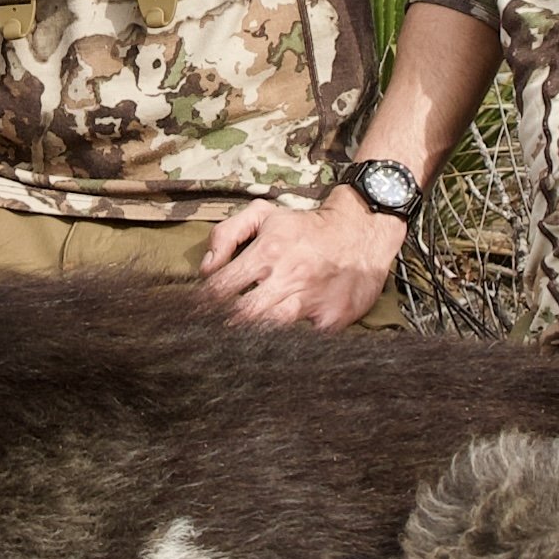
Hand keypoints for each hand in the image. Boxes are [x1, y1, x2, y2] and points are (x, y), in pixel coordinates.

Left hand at [201, 191, 404, 329]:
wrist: (361, 232)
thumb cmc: (306, 227)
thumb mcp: (264, 214)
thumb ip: (227, 233)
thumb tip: (206, 267)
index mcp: (266, 252)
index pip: (220, 287)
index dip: (204, 303)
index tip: (197, 313)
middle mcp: (287, 278)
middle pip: (241, 315)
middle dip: (222, 325)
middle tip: (213, 332)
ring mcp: (310, 301)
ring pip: (269, 330)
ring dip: (252, 336)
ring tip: (240, 340)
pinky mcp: (332, 319)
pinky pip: (302, 341)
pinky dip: (288, 344)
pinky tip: (277, 344)